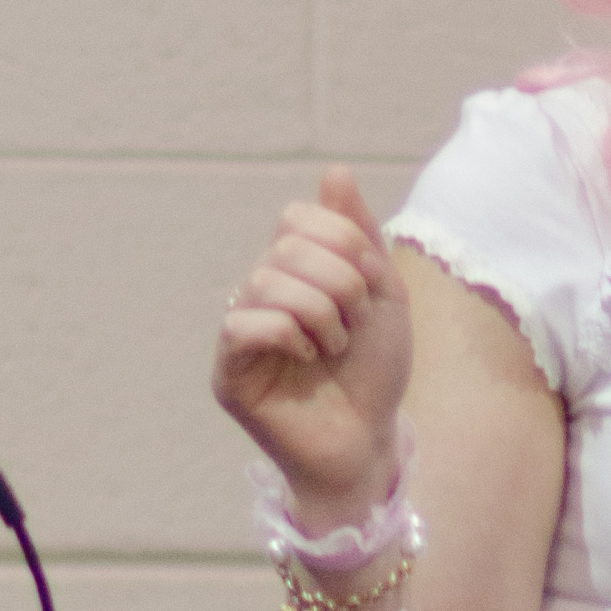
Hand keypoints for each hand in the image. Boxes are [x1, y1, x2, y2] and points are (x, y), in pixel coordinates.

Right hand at [214, 169, 413, 527]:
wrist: (369, 439)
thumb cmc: (375, 373)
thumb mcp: (382, 293)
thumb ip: (358, 233)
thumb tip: (333, 170)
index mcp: (293, 271)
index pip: (298, 218)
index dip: (343, 242)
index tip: (370, 286)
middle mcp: (259, 294)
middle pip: (285, 247)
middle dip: (338, 281)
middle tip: (353, 324)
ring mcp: (240, 332)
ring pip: (264, 281)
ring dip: (319, 312)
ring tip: (333, 347)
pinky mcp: (228, 373)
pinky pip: (242, 326)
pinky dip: (287, 334)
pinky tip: (307, 358)